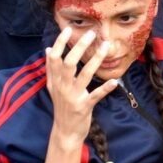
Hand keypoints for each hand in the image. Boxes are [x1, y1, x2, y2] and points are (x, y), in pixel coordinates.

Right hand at [45, 28, 117, 148]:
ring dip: (95, 60)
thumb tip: (47, 49)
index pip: (54, 58)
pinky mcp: (83, 107)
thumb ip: (51, 69)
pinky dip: (105, 89)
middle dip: (79, 47)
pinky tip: (115, 81)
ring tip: (105, 47)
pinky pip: (95, 96)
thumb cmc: (62, 107)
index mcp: (55, 81)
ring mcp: (73, 97)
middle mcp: (62, 87)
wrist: (65, 132)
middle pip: (69, 63)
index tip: (68, 29)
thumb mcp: (52, 88)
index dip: (60, 43)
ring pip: (84, 75)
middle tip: (91, 34)